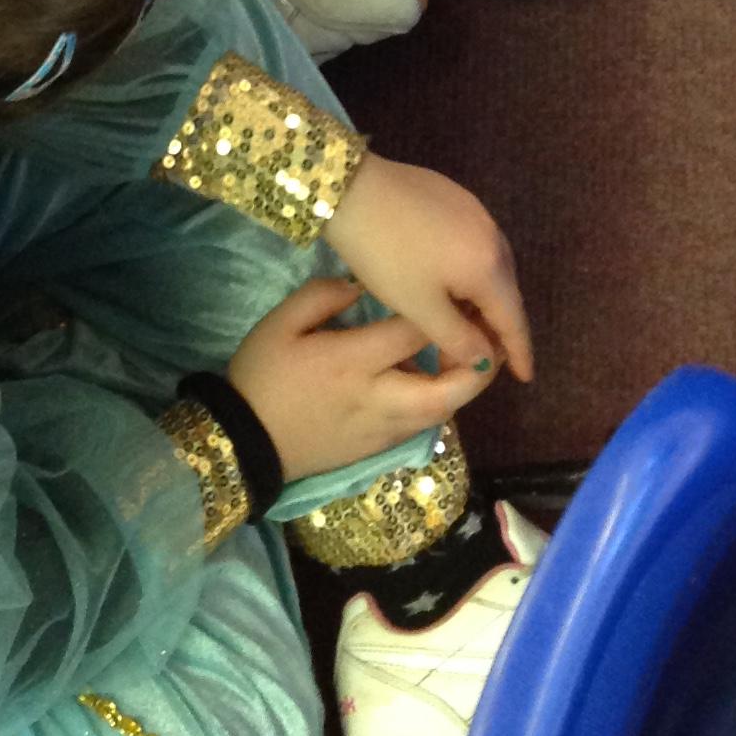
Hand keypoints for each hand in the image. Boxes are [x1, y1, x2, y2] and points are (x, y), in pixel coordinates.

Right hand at [225, 278, 497, 482]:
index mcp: (353, 361)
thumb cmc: (262, 375)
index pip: (414, 333)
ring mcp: (381, 429)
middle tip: (491, 337)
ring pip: (440, 414)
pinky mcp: (377, 449)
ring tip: (470, 355)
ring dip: (463, 387)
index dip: (445, 311)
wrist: (245, 442)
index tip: (460, 289)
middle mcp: (378, 398)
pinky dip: (438, 403)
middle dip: (478, 367)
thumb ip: (323, 295)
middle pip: (447, 390)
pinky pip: (421, 426)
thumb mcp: (281, 322)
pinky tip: (435, 381)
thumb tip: (361, 285)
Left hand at [323, 153, 533, 382]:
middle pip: (506, 291)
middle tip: (476, 355)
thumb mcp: (418, 307)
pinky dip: (472, 270)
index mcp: (488, 266)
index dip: (519, 351)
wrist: (351, 188)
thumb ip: (458, 339)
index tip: (525, 377)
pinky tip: (450, 280)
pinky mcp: (456, 196)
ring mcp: (476, 211)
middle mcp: (492, 235)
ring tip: (462, 322)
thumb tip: (486, 361)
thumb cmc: (385, 255)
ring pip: (492, 265)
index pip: (513, 318)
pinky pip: (477, 243)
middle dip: (496, 327)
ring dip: (483, 297)